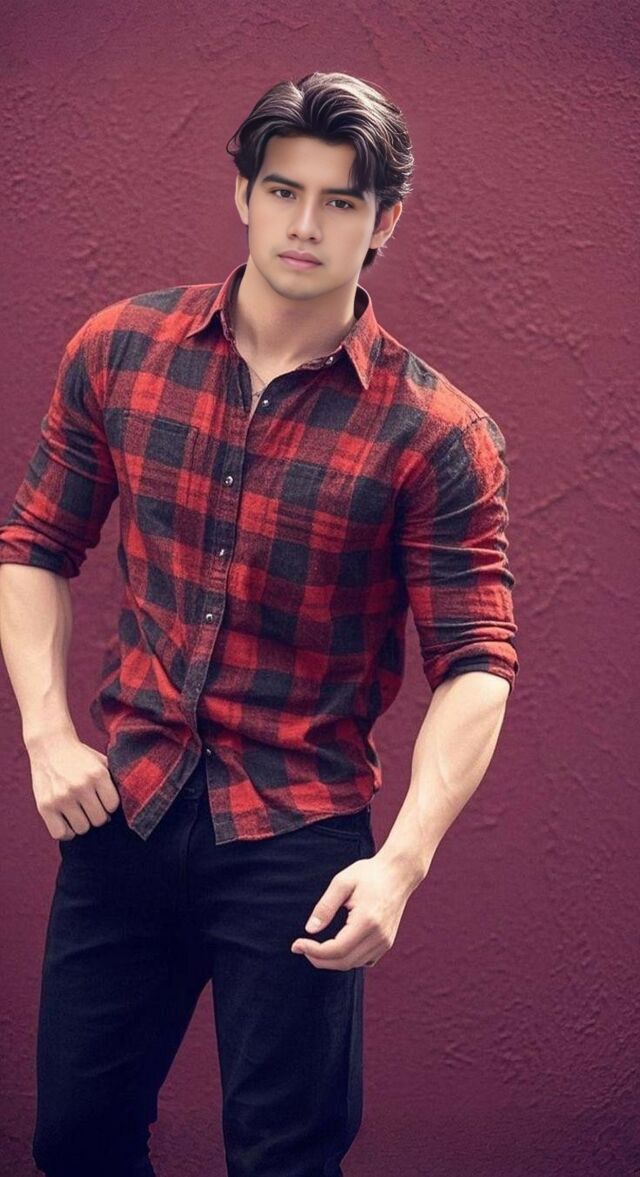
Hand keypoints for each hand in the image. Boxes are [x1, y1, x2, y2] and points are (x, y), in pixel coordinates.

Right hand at [28, 730, 120, 840]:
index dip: (109, 805)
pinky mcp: (45, 806)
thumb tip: (130, 806)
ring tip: (79, 811)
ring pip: (82, 828)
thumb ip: (114, 781)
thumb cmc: (80, 757)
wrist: (50, 745)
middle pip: (98, 820)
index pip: (113, 806)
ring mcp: (61, 797)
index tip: (103, 799)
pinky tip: (68, 821)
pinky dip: (66, 832)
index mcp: (97, 774)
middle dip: (97, 814)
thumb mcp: (101, 762)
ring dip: (82, 822)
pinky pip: (61, 834)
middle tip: (90, 806)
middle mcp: (80, 786)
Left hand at [290, 854, 415, 970]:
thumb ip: (325, 907)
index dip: (313, 951)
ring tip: (314, 947)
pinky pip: (364, 961)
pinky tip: (336, 947)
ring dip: (331, 961)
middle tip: (301, 947)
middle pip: (344, 962)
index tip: (296, 944)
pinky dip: (347, 959)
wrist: (398, 873)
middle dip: (318, 959)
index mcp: (367, 921)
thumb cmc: (369, 874)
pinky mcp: (387, 942)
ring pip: (353, 964)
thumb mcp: (342, 882)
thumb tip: (309, 930)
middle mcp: (379, 936)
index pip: (337, 950)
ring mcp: (385, 942)